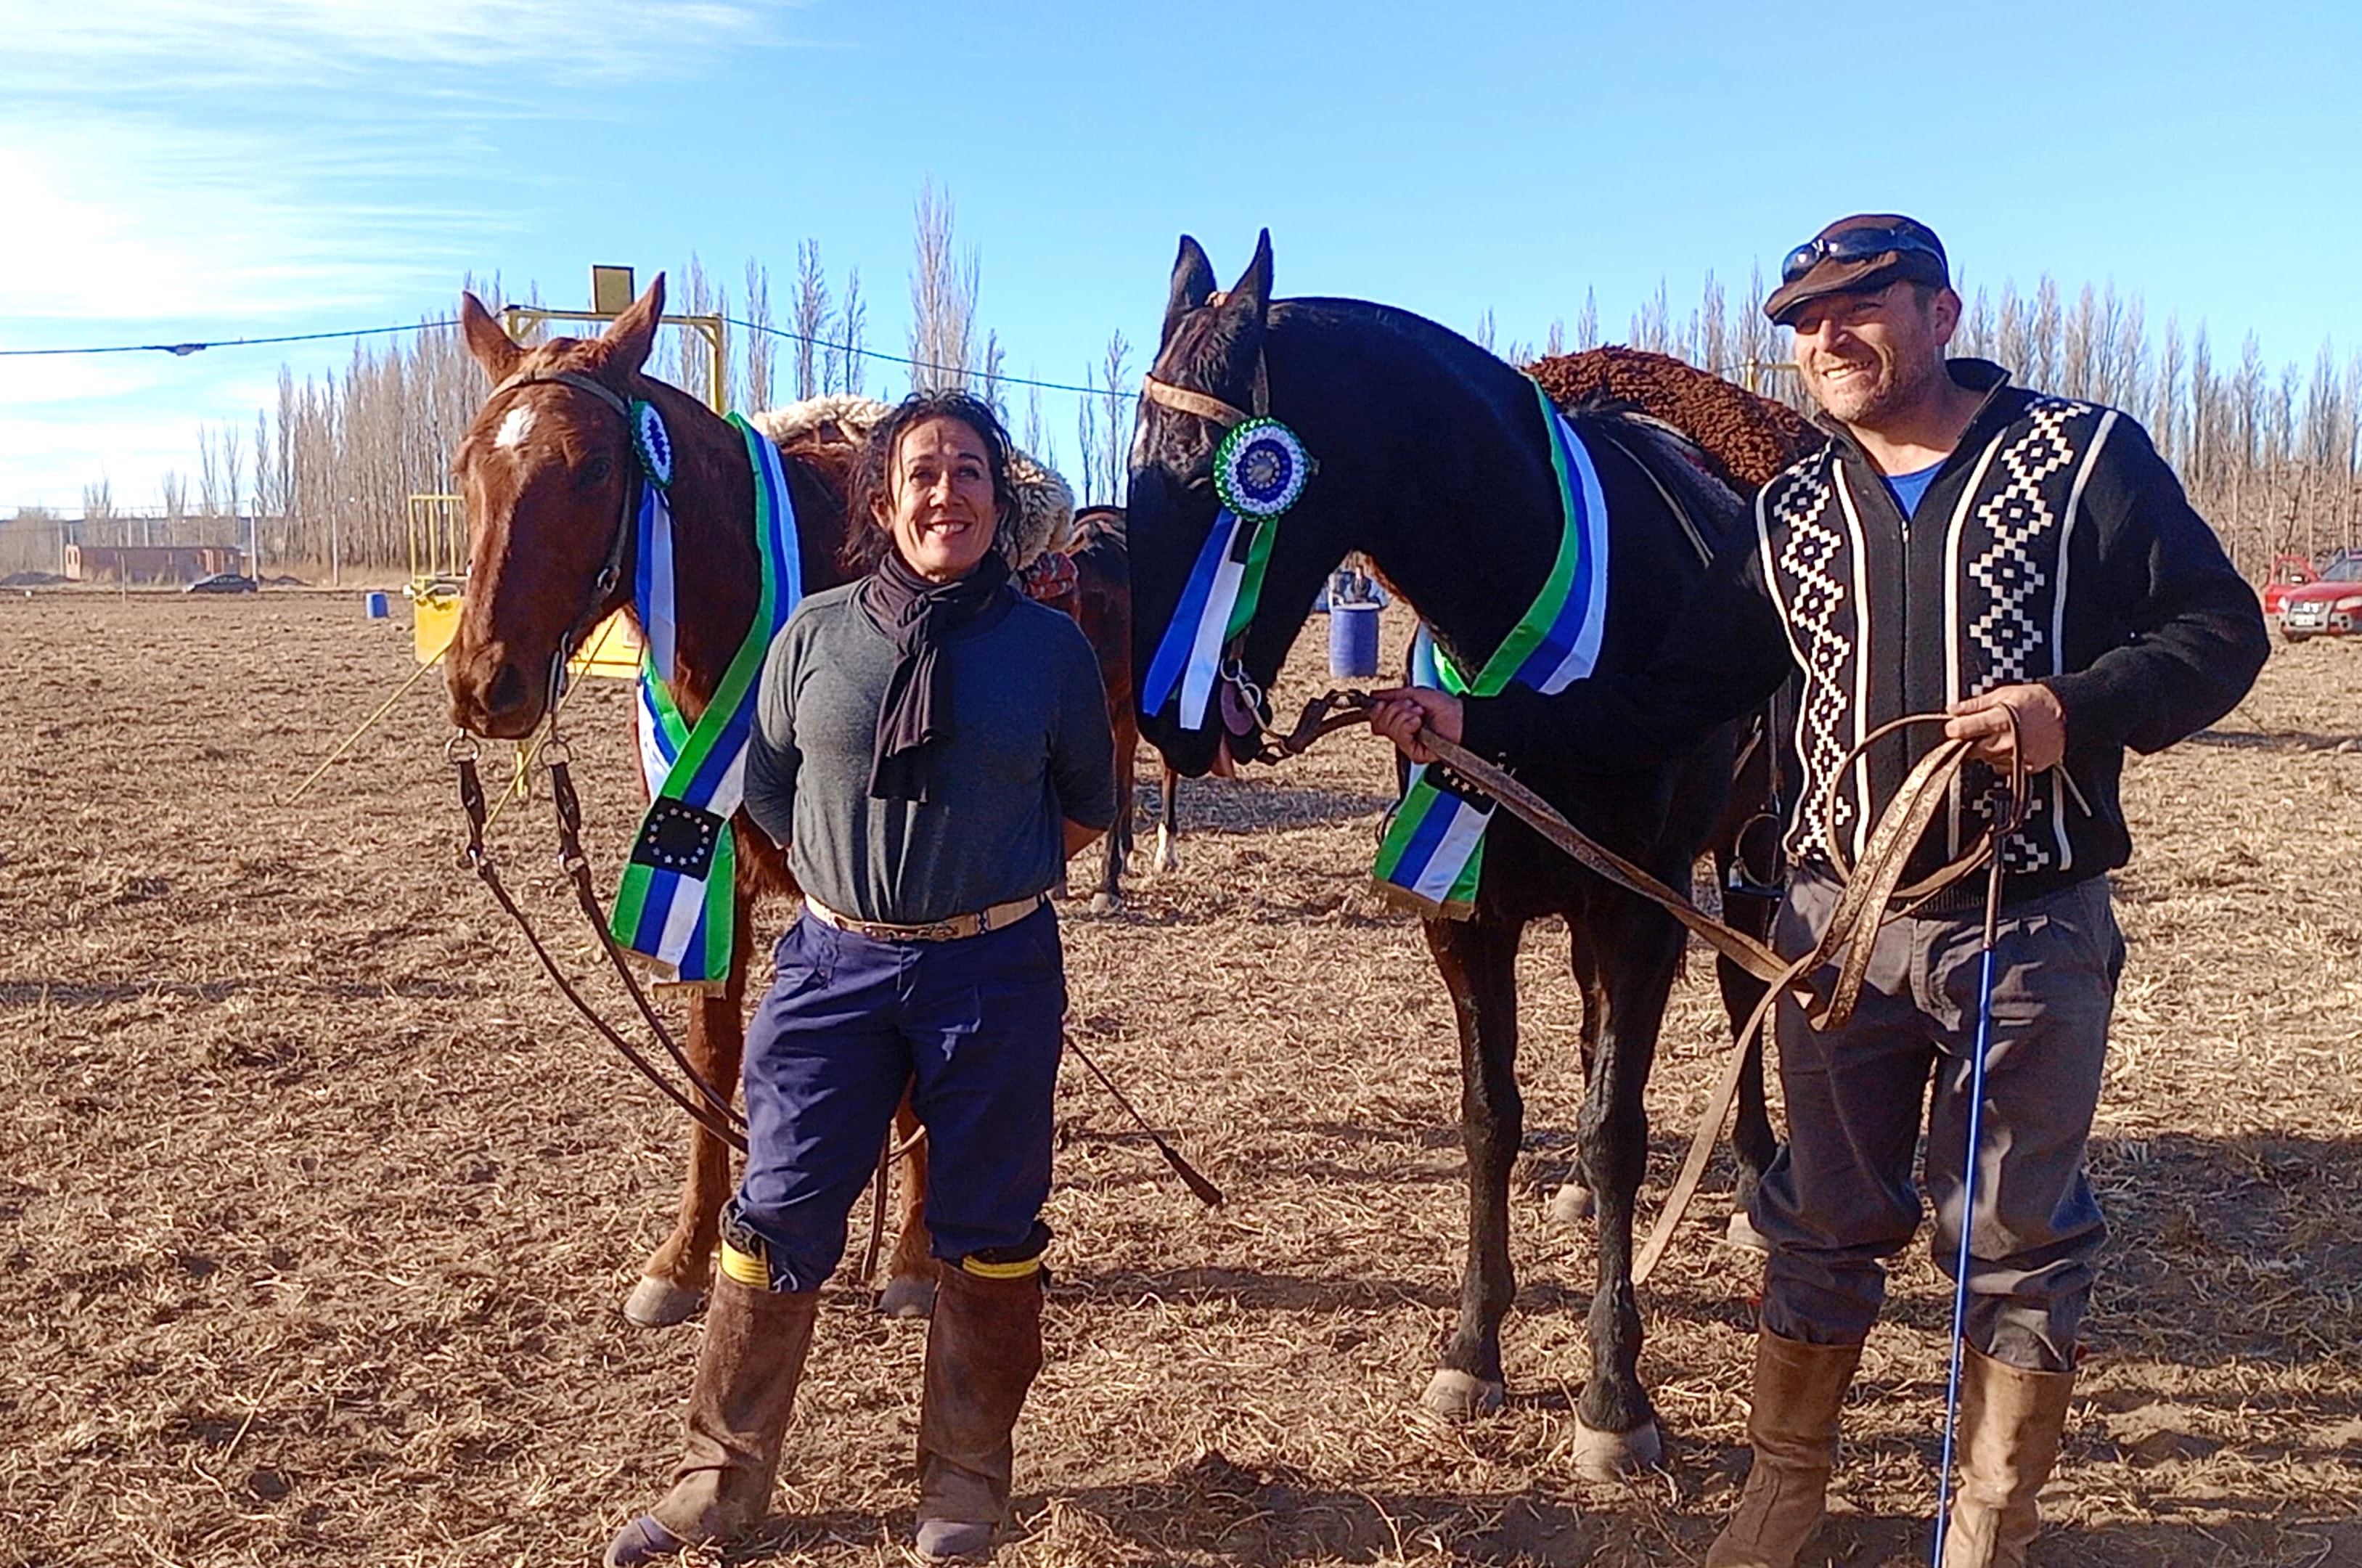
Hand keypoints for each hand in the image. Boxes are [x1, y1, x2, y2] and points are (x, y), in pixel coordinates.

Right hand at [1366, 686, 1462, 765]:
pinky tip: (1418, 723)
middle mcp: (1402, 733)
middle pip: (1379, 724)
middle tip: (1411, 706)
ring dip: (1404, 716)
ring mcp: (1408, 744)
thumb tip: (1373, 695)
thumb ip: (1391, 694)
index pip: (1376, 719)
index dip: (1377, 709)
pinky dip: (1408, 726)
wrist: (1461, 717)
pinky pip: (1401, 739)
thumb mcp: (1414, 693)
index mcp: (1400, 720)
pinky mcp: (1415, 754)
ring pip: (1389, 730)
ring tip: (1419, 714)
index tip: (1384, 702)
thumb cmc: (1445, 706)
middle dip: (1395, 710)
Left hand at [1944, 684, 2066, 772]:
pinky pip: (2001, 767)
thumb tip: (1953, 710)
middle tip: (1978, 729)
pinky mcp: (2025, 769)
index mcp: (2000, 720)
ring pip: (1986, 759)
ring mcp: (2016, 758)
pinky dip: (2000, 758)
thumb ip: (1976, 704)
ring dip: (1985, 749)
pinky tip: (2010, 745)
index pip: (1963, 730)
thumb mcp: (2004, 694)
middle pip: (1971, 749)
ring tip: (2000, 734)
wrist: (2070, 715)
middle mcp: (2007, 742)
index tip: (1953, 727)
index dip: (1954, 728)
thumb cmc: (2039, 702)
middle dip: (1969, 740)